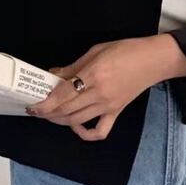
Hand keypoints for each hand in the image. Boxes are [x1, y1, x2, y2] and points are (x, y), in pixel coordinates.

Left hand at [26, 33, 185, 140]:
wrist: (153, 60)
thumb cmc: (126, 50)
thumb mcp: (96, 51)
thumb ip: (73, 67)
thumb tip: (54, 75)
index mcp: (94, 75)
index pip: (62, 94)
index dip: (45, 102)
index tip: (32, 104)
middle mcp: (99, 94)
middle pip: (66, 111)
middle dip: (47, 113)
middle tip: (35, 110)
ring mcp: (108, 106)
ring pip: (77, 121)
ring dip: (59, 121)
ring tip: (49, 116)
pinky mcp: (116, 112)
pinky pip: (100, 131)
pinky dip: (85, 134)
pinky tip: (76, 127)